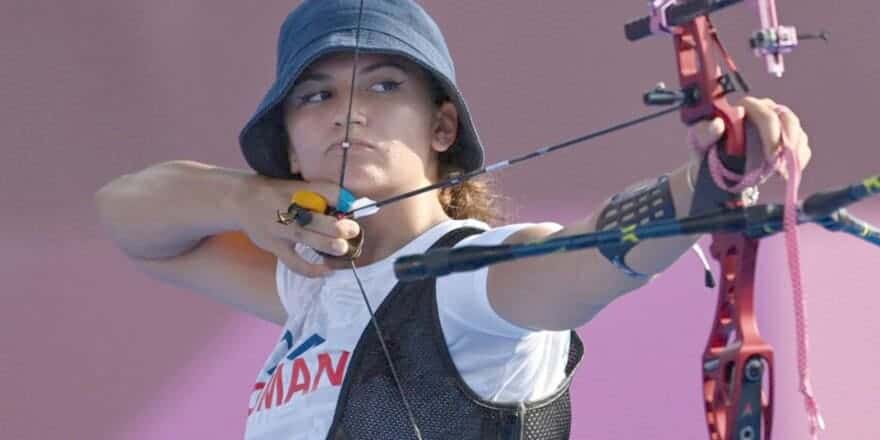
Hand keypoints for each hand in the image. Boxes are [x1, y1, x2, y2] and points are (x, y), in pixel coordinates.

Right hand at [232, 176, 360, 276]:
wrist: (240, 200)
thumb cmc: (276, 192)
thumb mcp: (296, 184)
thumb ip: (321, 193)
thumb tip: (351, 204)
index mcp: (298, 189)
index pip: (327, 191)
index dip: (344, 200)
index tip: (353, 207)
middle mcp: (289, 207)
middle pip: (317, 218)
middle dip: (339, 226)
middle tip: (353, 231)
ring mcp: (280, 228)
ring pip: (307, 238)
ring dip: (329, 245)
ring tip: (343, 248)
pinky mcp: (275, 246)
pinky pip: (294, 262)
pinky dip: (311, 270)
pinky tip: (327, 271)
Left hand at [690, 96, 811, 179]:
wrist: (715, 165)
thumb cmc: (706, 147)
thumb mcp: (699, 141)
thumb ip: (704, 132)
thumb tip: (717, 124)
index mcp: (747, 106)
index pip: (765, 113)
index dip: (771, 132)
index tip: (770, 155)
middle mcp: (767, 110)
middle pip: (788, 120)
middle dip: (786, 143)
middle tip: (778, 166)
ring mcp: (780, 125)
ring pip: (798, 133)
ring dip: (794, 153)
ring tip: (782, 172)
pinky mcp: (788, 140)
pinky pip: (802, 147)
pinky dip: (798, 161)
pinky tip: (788, 173)